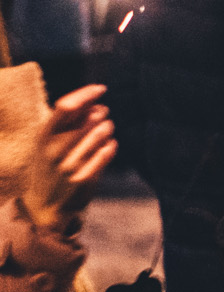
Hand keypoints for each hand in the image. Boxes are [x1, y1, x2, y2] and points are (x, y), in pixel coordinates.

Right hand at [25, 85, 115, 230]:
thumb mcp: (49, 142)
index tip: (101, 88)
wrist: (44, 203)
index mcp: (43, 136)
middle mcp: (54, 149)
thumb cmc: (49, 165)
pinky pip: (105, 156)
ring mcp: (68, 165)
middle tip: (104, 111)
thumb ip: (68, 123)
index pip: (66, 106)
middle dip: (100, 112)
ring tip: (108, 126)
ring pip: (98, 136)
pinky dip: (111, 146)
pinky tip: (111, 143)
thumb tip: (94, 102)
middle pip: (86, 120)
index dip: (86, 94)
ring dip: (107, 128)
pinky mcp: (82, 179)